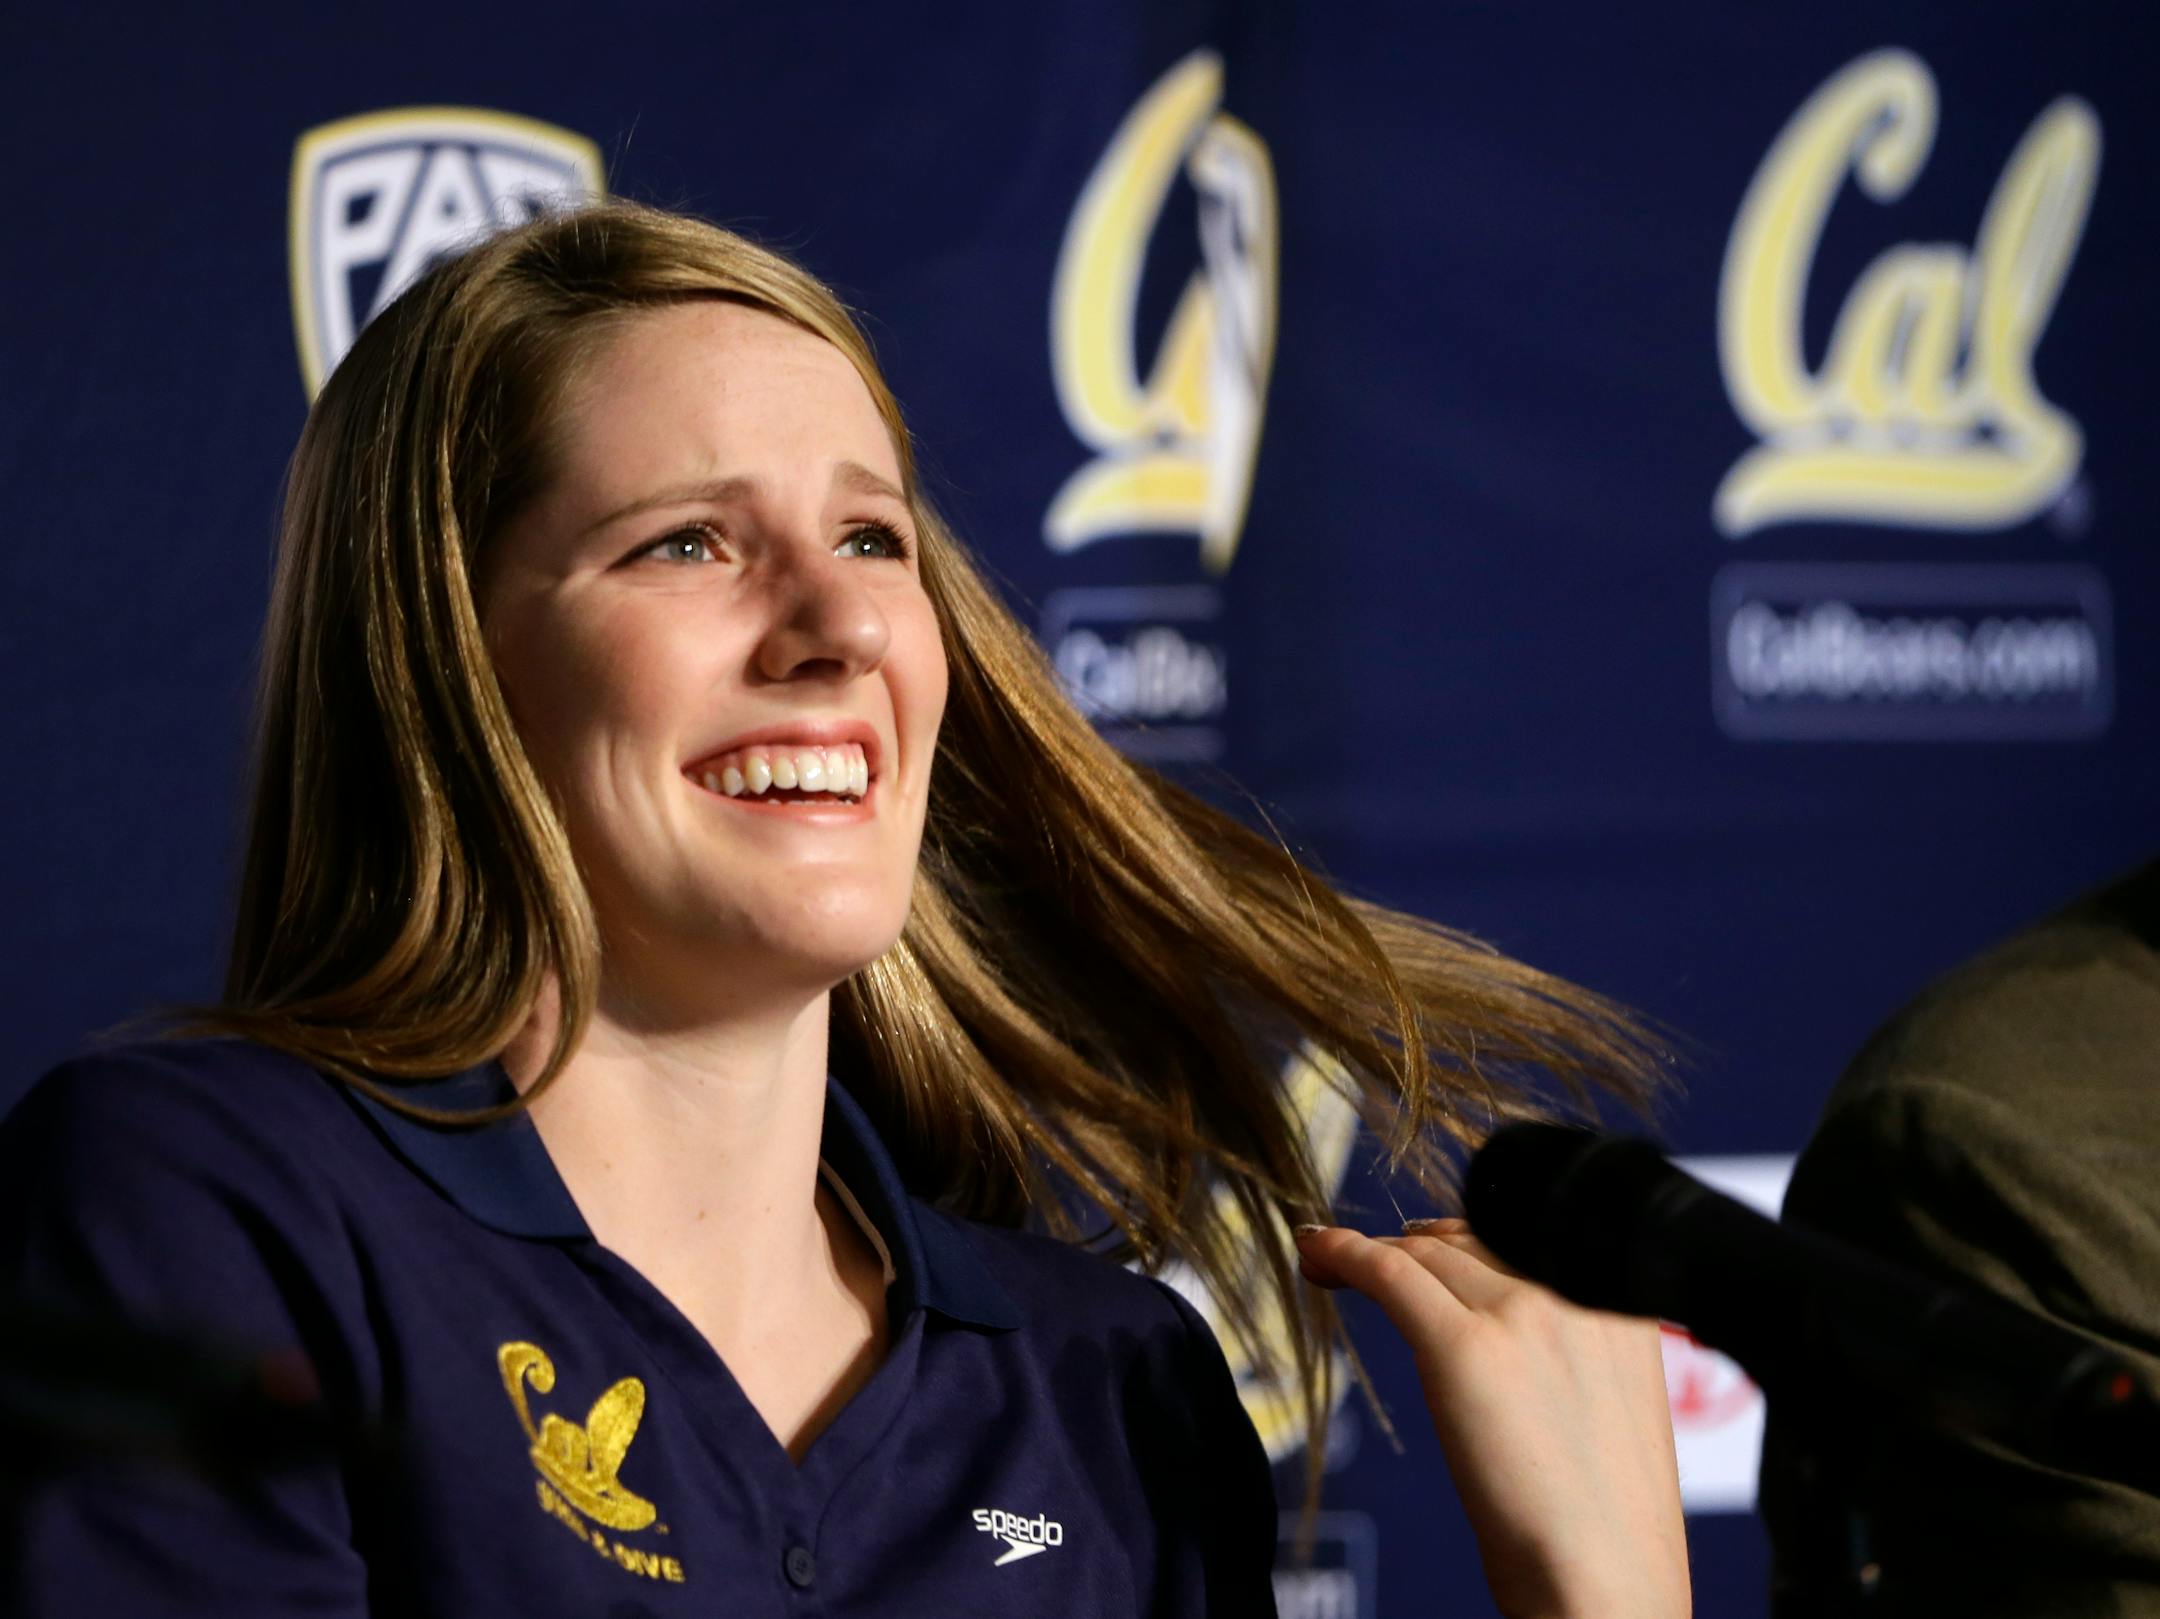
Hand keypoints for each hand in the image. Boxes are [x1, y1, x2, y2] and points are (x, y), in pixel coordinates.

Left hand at [1296, 1219, 1689, 1618]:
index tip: (1423, 1245)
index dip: (1460, 1240)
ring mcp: (1523, 1312)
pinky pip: (1388, 1273)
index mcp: (1622, 1300)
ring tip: (1333, 1260)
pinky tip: (1318, 1254)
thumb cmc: (1604, 1524)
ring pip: (1425, 1253)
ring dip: (1372, 1251)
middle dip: (1414, 1248)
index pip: (1522, 1238)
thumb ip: (1565, 1349)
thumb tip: (1498, 1327)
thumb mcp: (1609, 1404)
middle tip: (1372, 1261)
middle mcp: (1578, 1288)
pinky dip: (1344, 1252)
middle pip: (1469, 1239)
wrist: (1607, 1585)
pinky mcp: (1465, 1346)